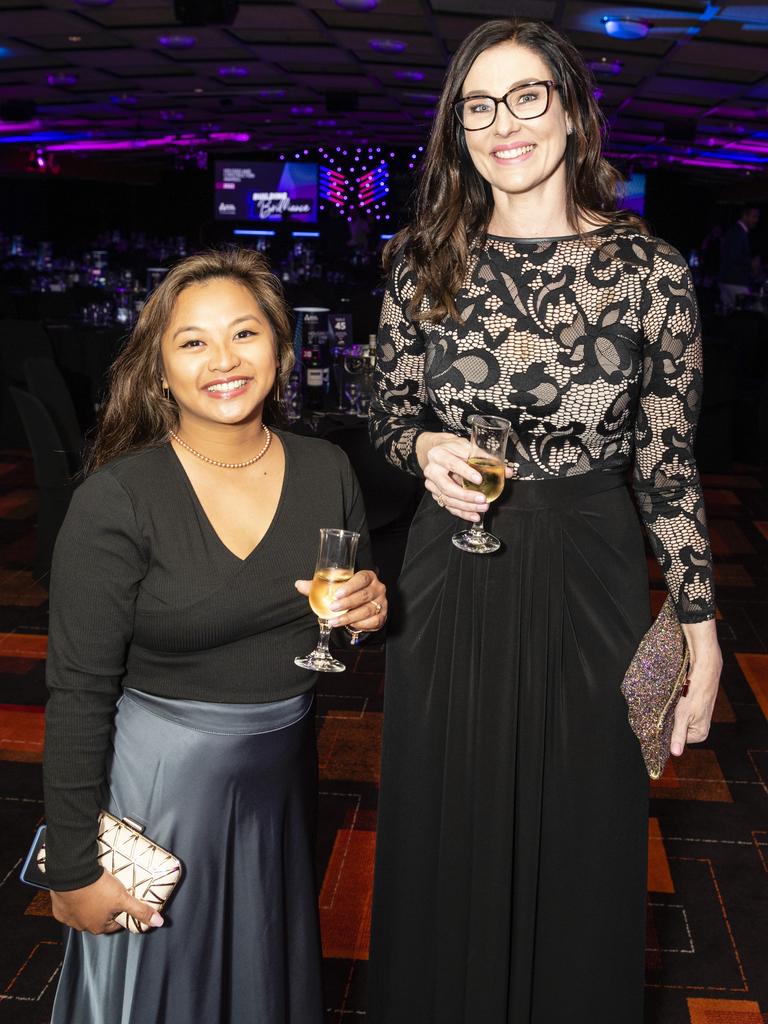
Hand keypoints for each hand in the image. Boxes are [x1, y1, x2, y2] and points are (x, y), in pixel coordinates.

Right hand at [51, 869, 163, 934]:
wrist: (72, 875)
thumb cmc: (98, 888)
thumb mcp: (124, 898)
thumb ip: (141, 911)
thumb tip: (159, 922)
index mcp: (98, 927)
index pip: (115, 923)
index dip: (121, 912)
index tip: (124, 902)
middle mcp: (82, 927)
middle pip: (98, 918)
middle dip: (105, 909)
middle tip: (110, 893)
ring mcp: (69, 918)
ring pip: (83, 913)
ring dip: (89, 904)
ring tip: (96, 889)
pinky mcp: (59, 908)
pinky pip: (68, 906)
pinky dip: (74, 900)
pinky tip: (80, 890)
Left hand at [295, 569, 386, 631]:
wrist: (363, 605)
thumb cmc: (349, 594)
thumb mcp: (336, 588)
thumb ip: (318, 586)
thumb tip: (299, 584)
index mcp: (368, 577)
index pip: (361, 578)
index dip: (350, 586)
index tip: (337, 594)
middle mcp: (378, 588)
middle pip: (364, 595)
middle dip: (347, 603)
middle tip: (332, 608)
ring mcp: (382, 602)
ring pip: (367, 610)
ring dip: (349, 617)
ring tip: (334, 621)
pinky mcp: (382, 616)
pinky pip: (373, 621)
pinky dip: (360, 625)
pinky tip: (350, 625)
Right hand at [416, 432, 514, 522]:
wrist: (438, 452)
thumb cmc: (453, 449)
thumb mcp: (467, 447)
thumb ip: (486, 458)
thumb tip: (506, 472)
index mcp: (439, 455)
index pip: (452, 464)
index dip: (466, 472)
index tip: (479, 479)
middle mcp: (432, 470)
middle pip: (447, 487)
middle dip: (466, 496)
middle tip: (482, 499)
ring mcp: (432, 484)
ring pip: (447, 499)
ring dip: (466, 506)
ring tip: (482, 508)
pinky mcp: (435, 494)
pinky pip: (448, 506)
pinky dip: (462, 512)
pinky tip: (474, 515)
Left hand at [670, 619, 721, 756]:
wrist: (704, 671)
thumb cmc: (695, 693)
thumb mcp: (683, 716)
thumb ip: (678, 735)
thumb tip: (675, 754)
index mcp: (700, 734)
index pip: (676, 740)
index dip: (667, 732)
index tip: (663, 721)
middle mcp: (699, 728)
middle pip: (676, 730)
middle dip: (669, 721)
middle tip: (667, 710)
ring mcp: (696, 717)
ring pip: (676, 719)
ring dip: (671, 713)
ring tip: (671, 704)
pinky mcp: (692, 708)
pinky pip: (678, 711)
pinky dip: (674, 706)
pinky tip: (673, 699)